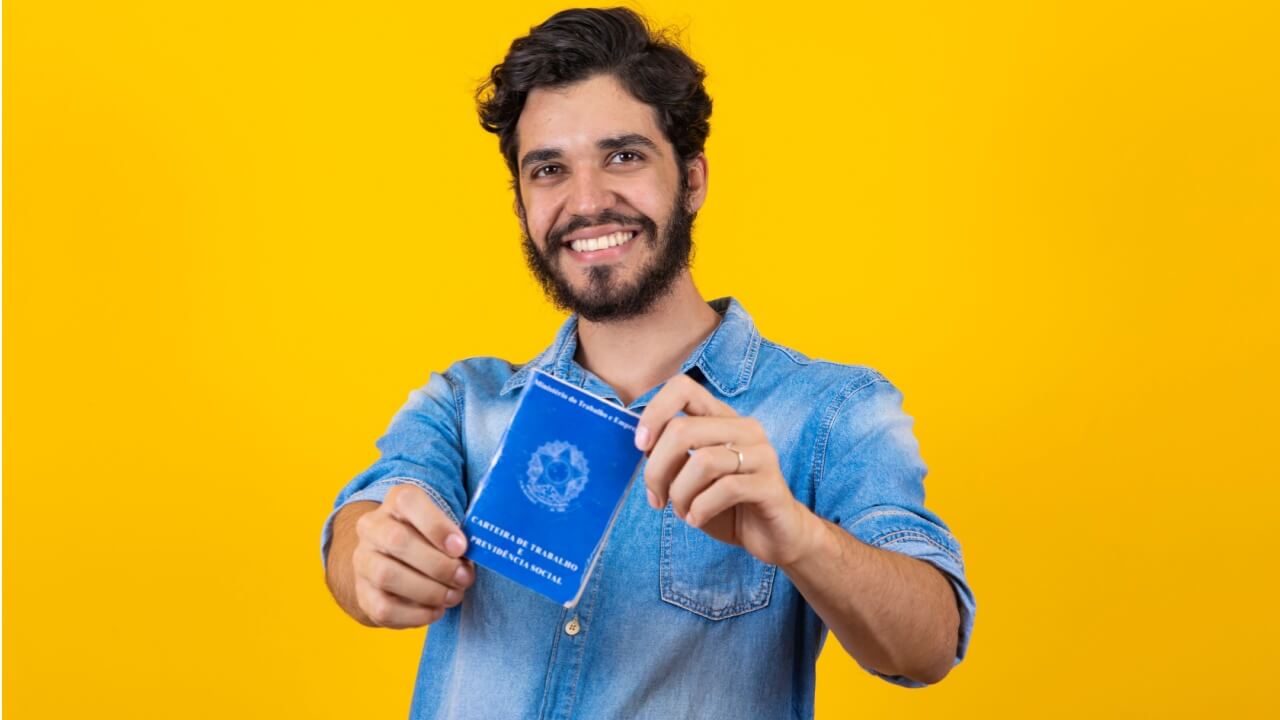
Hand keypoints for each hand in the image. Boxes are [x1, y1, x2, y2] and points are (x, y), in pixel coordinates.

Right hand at [351, 484, 474, 627]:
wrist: (394, 561)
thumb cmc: (430, 540)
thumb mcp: (444, 526)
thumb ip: (456, 536)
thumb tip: (468, 559)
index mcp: (396, 502)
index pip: (408, 501)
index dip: (436, 525)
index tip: (461, 547)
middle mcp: (373, 527)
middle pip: (397, 541)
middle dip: (438, 565)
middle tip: (463, 578)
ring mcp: (363, 561)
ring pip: (387, 575)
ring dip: (428, 591)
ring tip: (453, 596)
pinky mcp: (363, 594)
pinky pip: (384, 608)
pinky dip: (416, 614)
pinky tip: (436, 610)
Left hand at [636, 374, 815, 566]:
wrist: (773, 535)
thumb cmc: (726, 504)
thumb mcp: (690, 477)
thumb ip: (671, 456)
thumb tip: (645, 444)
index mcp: (722, 418)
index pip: (683, 388)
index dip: (654, 412)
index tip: (641, 445)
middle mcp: (744, 428)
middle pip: (683, 430)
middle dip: (657, 469)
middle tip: (656, 497)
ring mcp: (762, 454)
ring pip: (702, 461)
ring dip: (680, 493)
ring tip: (682, 511)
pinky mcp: (771, 485)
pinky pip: (726, 488)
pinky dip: (700, 509)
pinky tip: (697, 519)